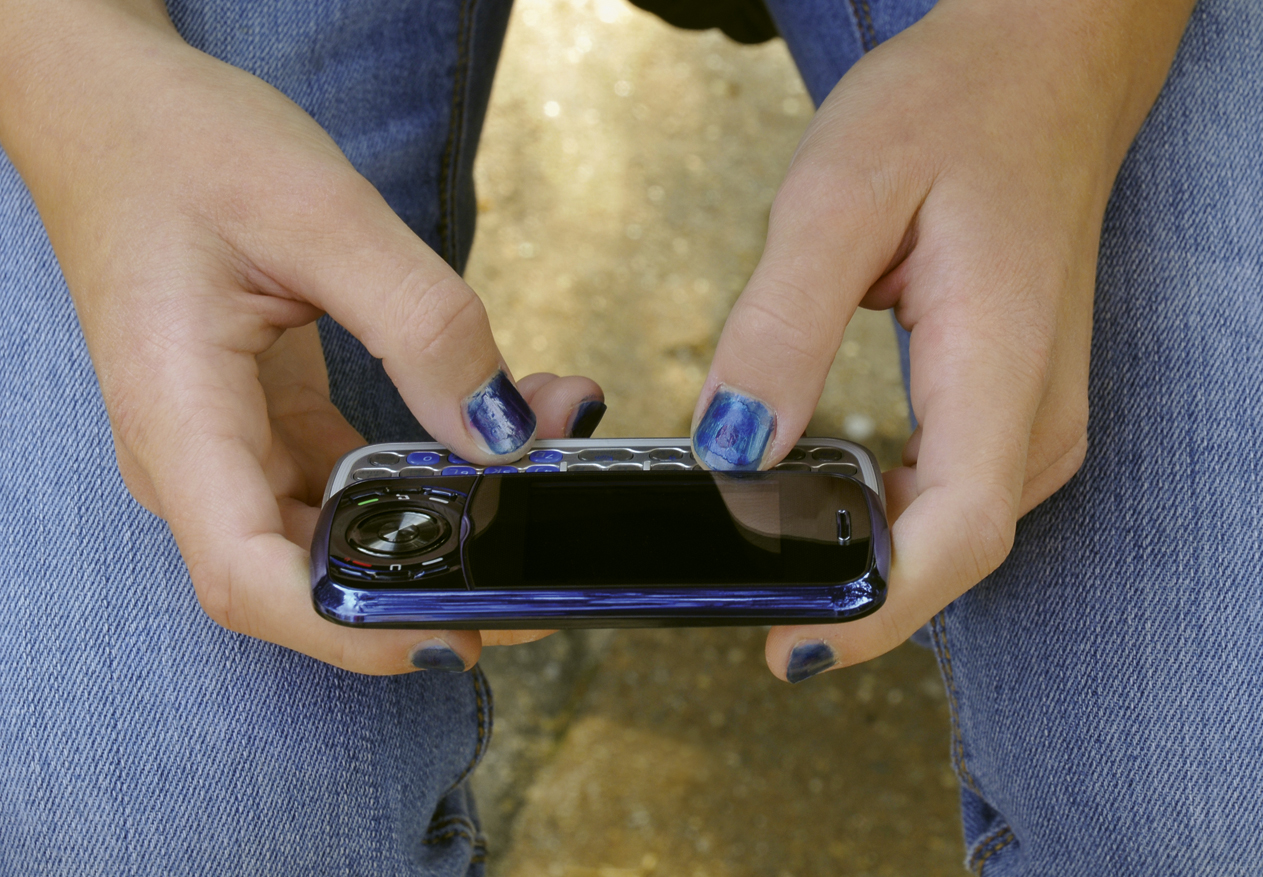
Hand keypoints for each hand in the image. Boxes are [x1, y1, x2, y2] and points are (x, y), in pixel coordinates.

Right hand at [0, 2, 601, 672]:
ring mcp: (228, 448)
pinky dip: (422, 474)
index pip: (252, 579)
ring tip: (539, 486)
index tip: (457, 635)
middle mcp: (196, 458)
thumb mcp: (320, 216)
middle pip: (306, 580)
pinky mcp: (262, 424)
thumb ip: (424, 326)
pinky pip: (347, 481)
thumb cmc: (181, 147)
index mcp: (180, 419)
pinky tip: (493, 435)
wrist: (111, 112)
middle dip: (427, 590)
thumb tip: (507, 434)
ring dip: (438, 527)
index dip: (355, 631)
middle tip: (541, 574)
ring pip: (337, 535)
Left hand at [687, 0, 1195, 679]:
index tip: (788, 652)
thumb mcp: (839, 200)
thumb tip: (732, 450)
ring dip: (863, 556)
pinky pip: (949, 491)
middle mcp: (1037, 414)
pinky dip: (884, 511)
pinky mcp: (1013, 404)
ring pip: (946, 530)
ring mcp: (1034, 415)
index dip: (871, 613)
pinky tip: (821, 496)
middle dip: (848, 595)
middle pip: (944, 554)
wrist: (1042, 68)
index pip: (950, 539)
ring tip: (765, 555)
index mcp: (1003, 367)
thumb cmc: (953, 112)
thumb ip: (780, 330)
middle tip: (738, 602)